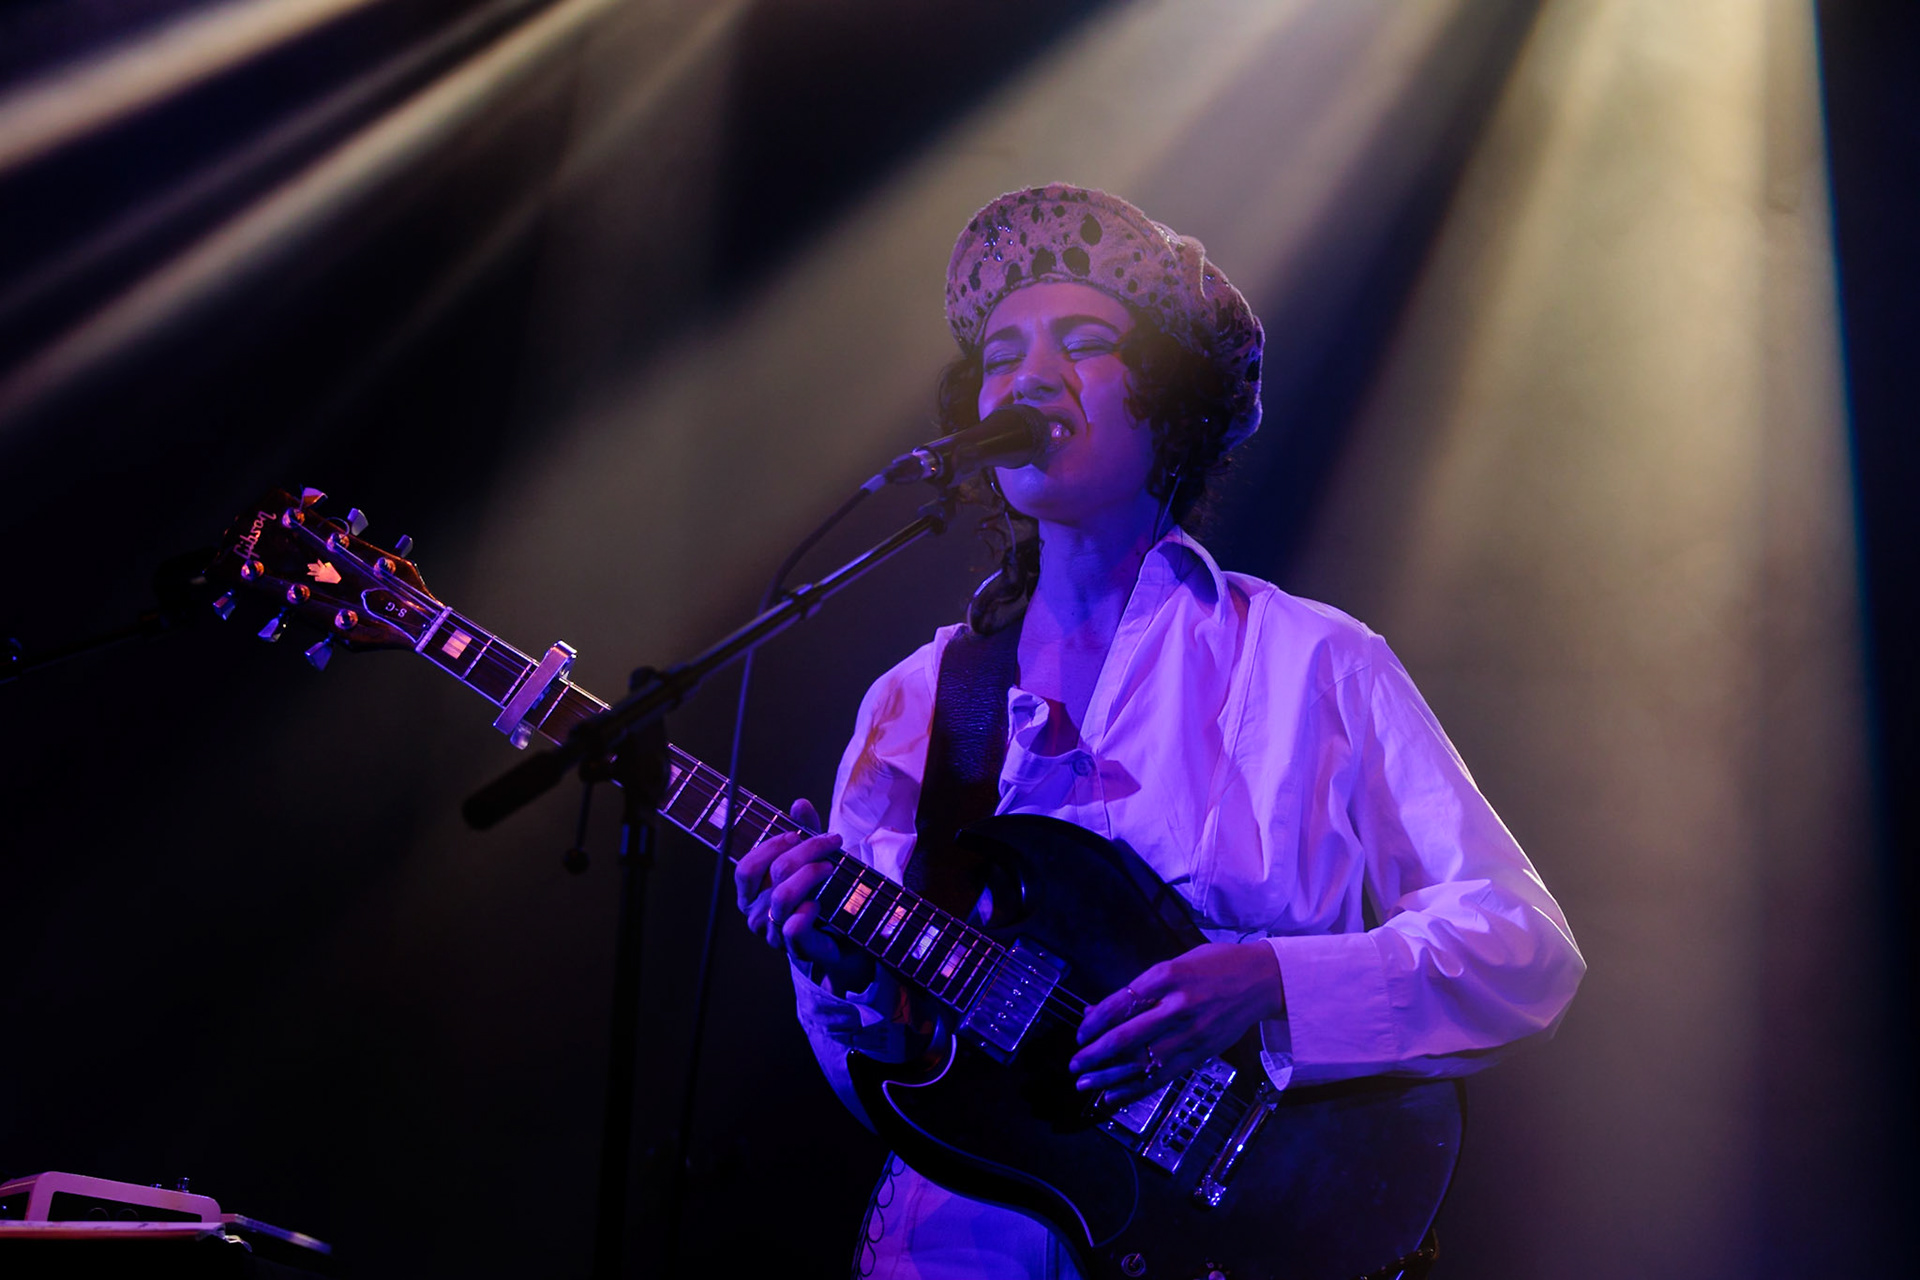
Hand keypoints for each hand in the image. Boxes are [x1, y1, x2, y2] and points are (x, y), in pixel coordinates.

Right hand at [733, 798, 874, 993]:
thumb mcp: (814, 859)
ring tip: (831, 867)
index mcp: (751, 894)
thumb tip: (799, 803)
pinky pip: (794, 928)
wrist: (844, 939)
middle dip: (806, 851)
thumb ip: (806, 832)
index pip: (746, 867)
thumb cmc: (822, 896)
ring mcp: (775, 934)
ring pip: (783, 897)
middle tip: (832, 842)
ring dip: (811, 875)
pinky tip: (820, 903)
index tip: (796, 833)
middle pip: (774, 873)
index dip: (770, 846)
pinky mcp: (798, 949)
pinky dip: (807, 911)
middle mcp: (756, 914)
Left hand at [1067, 942, 1285, 1104]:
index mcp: (1168, 976)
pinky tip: (1114, 1095)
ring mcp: (1193, 1032)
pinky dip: (1136, 1088)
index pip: (1122, 1002)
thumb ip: (1139, 989)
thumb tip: (1097, 1011)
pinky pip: (1164, 1075)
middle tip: (1074, 1065)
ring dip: (1110, 1076)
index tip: (1080, 1033)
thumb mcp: (1174, 964)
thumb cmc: (1215, 965)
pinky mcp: (1203, 1053)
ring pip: (1144, 1061)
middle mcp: (1179, 1005)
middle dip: (1095, 1054)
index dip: (1096, 1022)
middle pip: (1129, 1037)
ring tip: (1085, 1084)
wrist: (1264, 979)